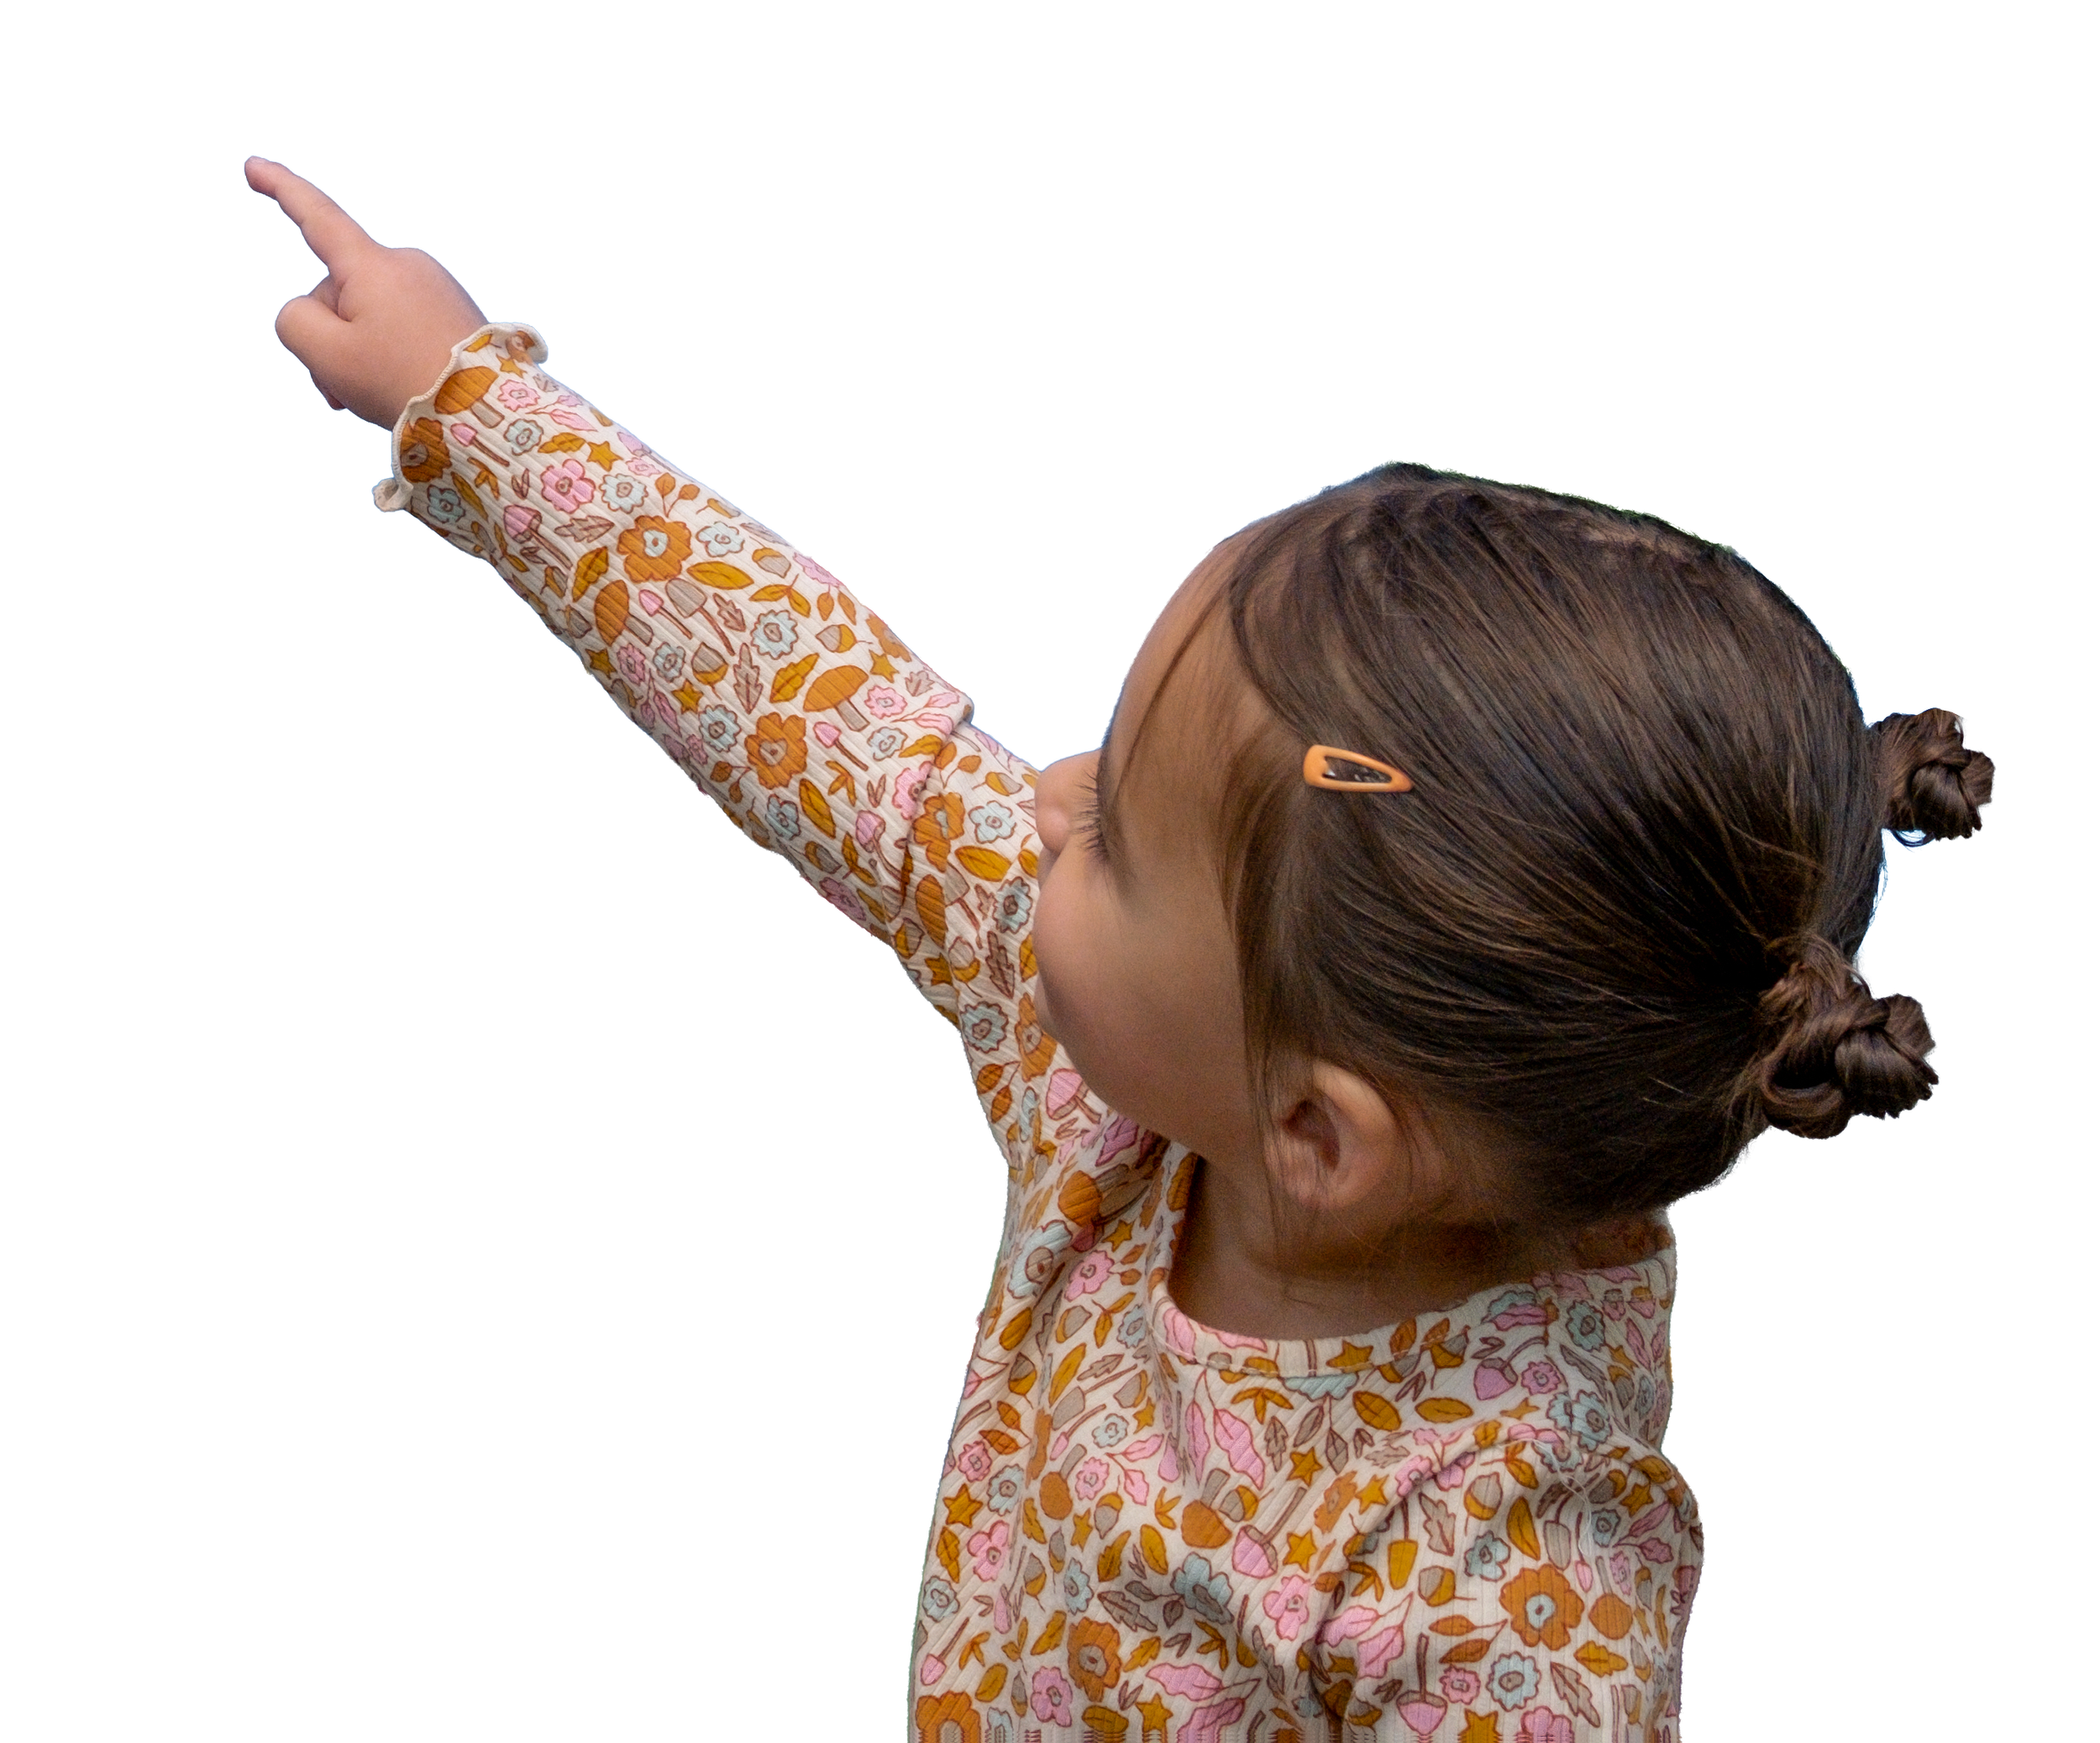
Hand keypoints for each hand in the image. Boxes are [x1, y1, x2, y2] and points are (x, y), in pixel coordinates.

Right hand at [247, 157, 486, 427]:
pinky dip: (390, 353)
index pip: (316, 216)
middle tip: (344, 386)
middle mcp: (407, 265)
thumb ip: (295, 320)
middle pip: (339, 291)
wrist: (483, 413)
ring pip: (370, 314)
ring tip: (377, 393)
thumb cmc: (403, 381)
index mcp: (372, 266)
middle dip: (331, 337)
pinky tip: (402, 385)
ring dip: (359, 352)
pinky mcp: (455, 313)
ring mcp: (436, 289)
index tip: (255, 166)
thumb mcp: (325, 354)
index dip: (281, 189)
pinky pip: (403, 325)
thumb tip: (318, 311)